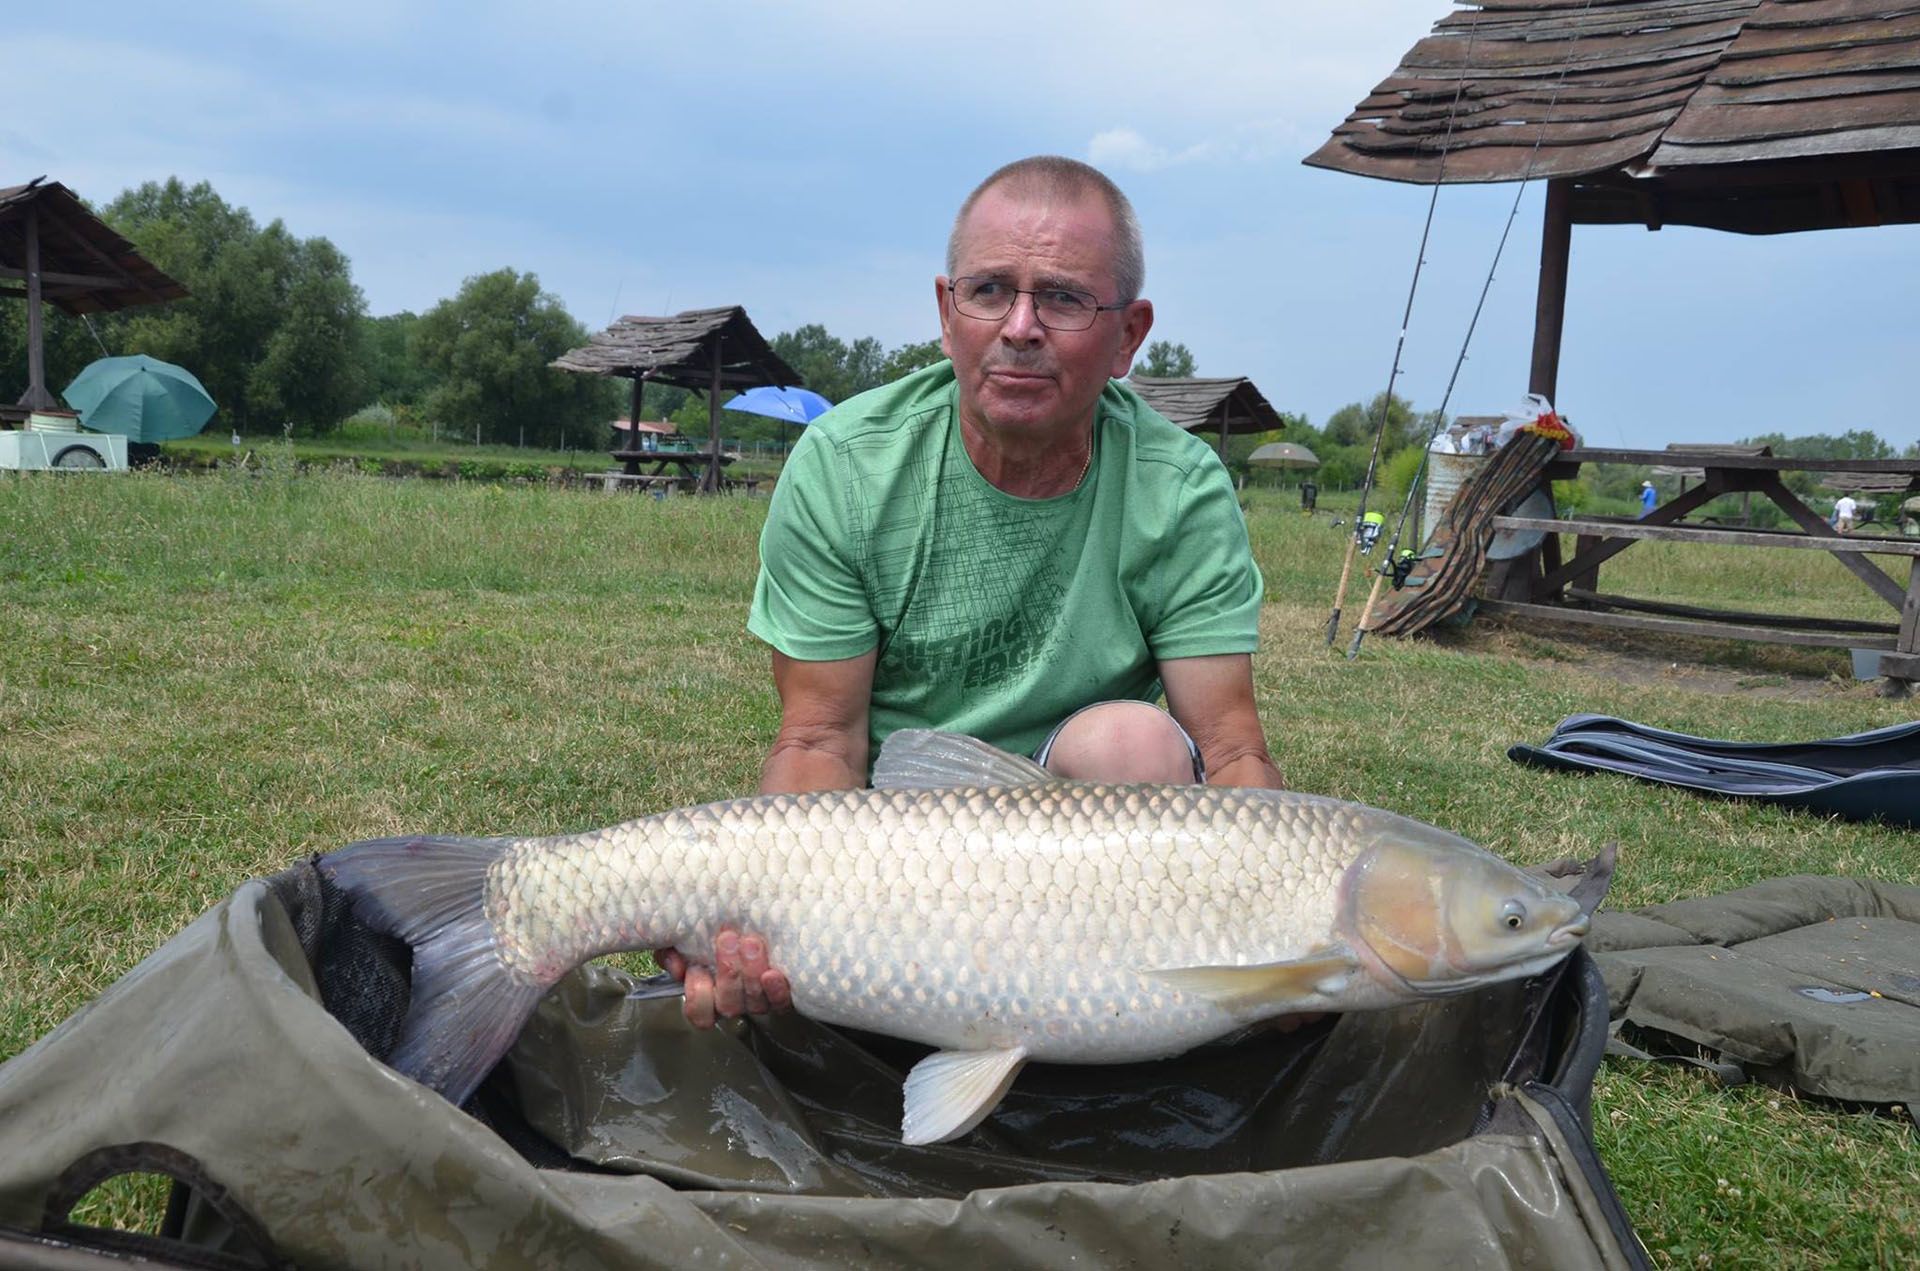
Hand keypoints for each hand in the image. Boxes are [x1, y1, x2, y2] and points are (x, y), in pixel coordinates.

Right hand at [655, 927, 792, 1028]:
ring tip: (751, 943)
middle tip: (728, 939)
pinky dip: (776, 990)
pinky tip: (773, 973)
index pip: (699, 1013)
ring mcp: (756, 1000)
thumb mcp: (683, 937)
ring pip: (753, 1002)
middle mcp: (732, 1002)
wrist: (751, 920)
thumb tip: (678, 966)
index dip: (697, 996)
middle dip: (728, 972)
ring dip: (751, 973)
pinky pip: (780, 1002)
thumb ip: (671, 951)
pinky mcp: (780, 995)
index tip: (695, 969)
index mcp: (706, 993)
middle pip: (728, 1004)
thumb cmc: (712, 930)